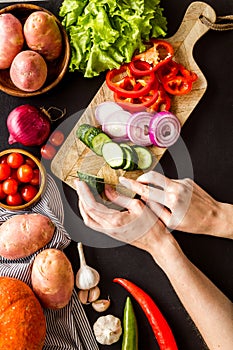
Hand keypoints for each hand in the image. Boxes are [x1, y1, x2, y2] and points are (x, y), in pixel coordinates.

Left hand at [75, 180, 176, 266]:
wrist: (156, 242)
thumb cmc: (151, 226)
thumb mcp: (137, 205)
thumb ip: (119, 197)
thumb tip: (106, 189)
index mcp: (115, 220)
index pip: (92, 206)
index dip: (84, 193)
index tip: (81, 182)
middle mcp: (109, 228)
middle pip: (86, 212)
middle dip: (80, 196)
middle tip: (79, 184)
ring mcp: (109, 232)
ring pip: (88, 220)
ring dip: (83, 206)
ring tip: (83, 193)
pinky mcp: (111, 234)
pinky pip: (94, 224)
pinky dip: (89, 213)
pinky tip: (91, 205)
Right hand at [118, 171, 232, 237]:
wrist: (214, 216)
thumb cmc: (194, 223)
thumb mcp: (171, 222)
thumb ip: (155, 210)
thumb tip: (144, 199)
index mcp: (171, 200)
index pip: (147, 189)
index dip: (133, 185)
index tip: (124, 181)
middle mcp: (177, 188)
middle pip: (153, 176)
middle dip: (142, 178)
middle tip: (136, 182)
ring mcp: (183, 182)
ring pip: (163, 180)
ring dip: (158, 186)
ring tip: (162, 198)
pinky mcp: (188, 181)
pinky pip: (173, 182)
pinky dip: (169, 188)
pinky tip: (175, 198)